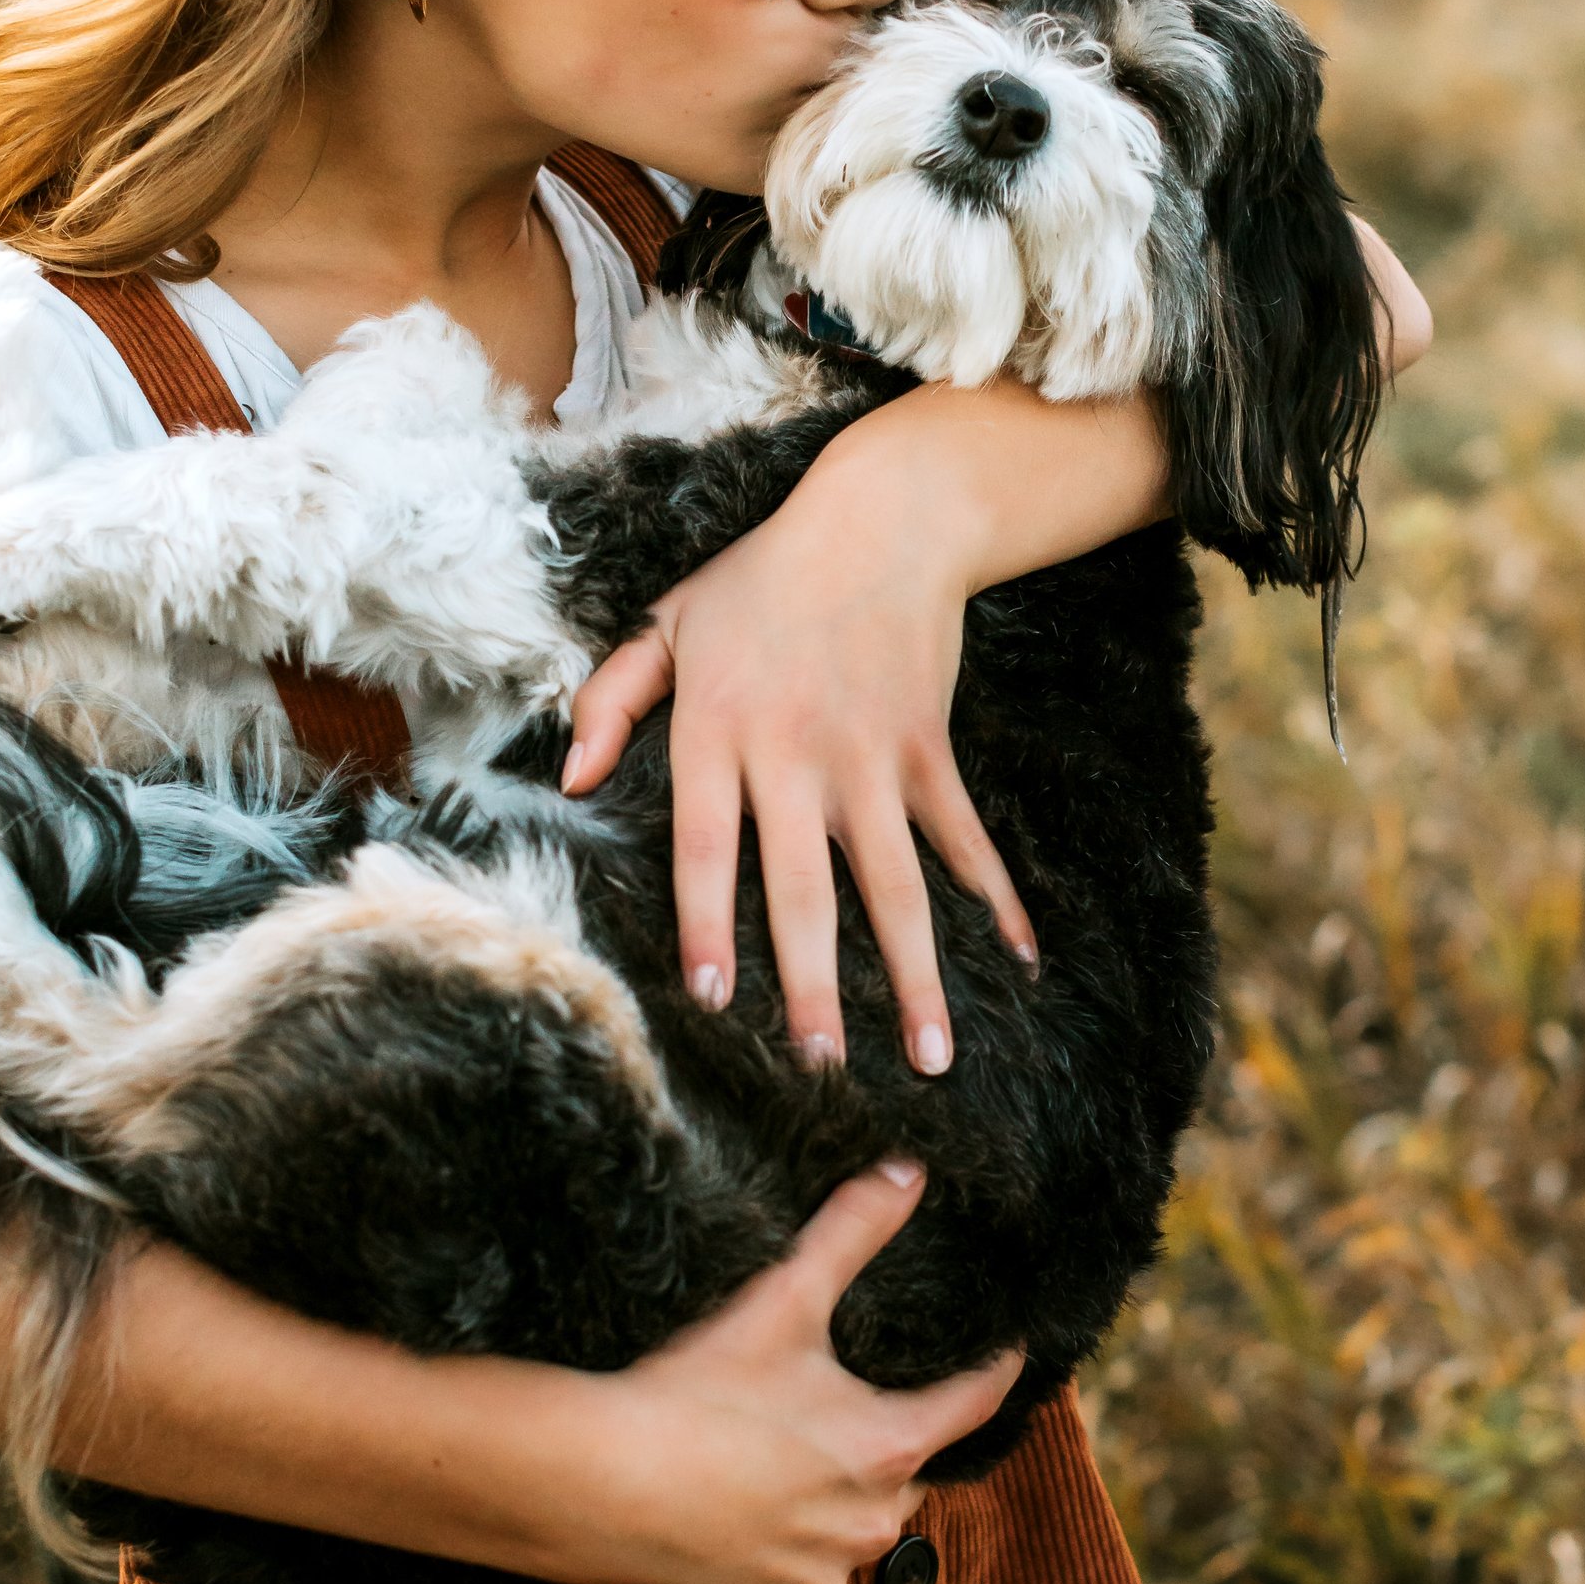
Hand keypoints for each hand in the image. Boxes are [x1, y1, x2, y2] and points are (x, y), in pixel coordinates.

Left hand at [564, 407, 1038, 1075]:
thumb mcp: (669, 620)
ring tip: (929, 1056)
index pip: (708, 842)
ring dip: (916, 974)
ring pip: (895, 883)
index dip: (710, 921)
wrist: (886, 517)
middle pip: (805, 887)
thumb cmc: (762, 577)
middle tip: (818, 1066)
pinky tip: (1017, 964)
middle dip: (813, 984)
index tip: (712, 999)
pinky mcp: (930, 747)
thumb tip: (568, 777)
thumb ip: (611, 698)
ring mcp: (872, 754)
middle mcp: (796, 751)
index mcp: (718, 726)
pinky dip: (994, 900)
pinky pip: (963, 838)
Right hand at [576, 1162, 1021, 1583]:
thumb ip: (852, 1233)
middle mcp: (869, 1526)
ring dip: (834, 1503)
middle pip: (908, 1474)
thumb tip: (909, 1171)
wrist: (604, 1484)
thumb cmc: (699, 1392)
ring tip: (785, 1459)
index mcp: (888, 1449)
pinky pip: (793, 1579)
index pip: (971, 1405)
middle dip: (890, 1443)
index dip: (993, 1372)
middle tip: (852, 1403)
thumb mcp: (782, 1299)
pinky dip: (780, 1550)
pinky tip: (740, 1514)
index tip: (1005, 1352)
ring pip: (851, 1533)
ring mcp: (816, 1579)